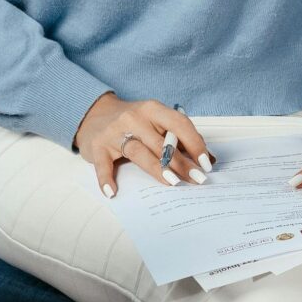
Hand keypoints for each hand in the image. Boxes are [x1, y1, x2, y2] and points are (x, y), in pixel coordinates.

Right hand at [73, 94, 209, 198]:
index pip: (178, 124)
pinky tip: (113, 192)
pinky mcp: (97, 146)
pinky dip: (107, 179)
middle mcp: (133, 118)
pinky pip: (103, 165)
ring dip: (157, 169)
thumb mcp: (154, 122)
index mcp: (152, 110)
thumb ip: (177, 138)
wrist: (93, 113)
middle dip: (181, 163)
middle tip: (196, 179)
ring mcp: (114, 132)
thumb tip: (208, 159)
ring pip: (138, 152)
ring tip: (172, 183)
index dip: (194, 143)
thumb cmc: (132, 122)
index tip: (205, 163)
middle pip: (161, 143)